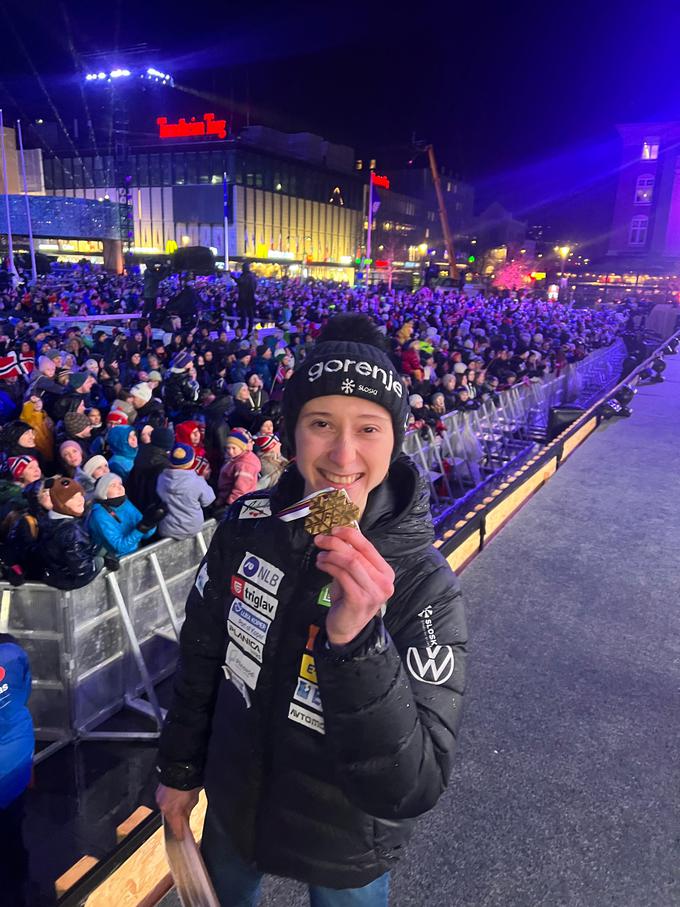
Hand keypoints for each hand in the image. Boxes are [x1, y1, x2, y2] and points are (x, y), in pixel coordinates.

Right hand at [156, 784, 199, 840]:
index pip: (176, 830)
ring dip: (172, 812)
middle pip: (170, 820)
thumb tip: (184, 819)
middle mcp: (164, 807)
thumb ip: (187, 812)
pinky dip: (169, 803)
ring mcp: (159, 799)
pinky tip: (175, 800)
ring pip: (166, 811)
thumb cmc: (190, 782)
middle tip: (183, 825)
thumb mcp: (193, 799)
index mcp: (173, 812)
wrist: (181, 766)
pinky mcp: (158, 792)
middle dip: (176, 823)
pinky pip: (164, 802)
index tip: (183, 840)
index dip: (180, 836)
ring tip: (180, 810)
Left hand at [314, 526, 393, 645]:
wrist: (348, 629)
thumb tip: (338, 538)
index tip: (334, 530)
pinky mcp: (359, 599)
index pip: (368, 547)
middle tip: (320, 540)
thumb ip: (351, 559)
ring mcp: (373, 592)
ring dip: (331, 555)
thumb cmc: (350, 600)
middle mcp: (384, 582)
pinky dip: (329, 566)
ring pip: (350, 562)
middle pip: (357, 554)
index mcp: (386, 573)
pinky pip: (342, 575)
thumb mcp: (354, 576)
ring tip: (320, 555)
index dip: (350, 535)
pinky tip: (321, 565)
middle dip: (336, 543)